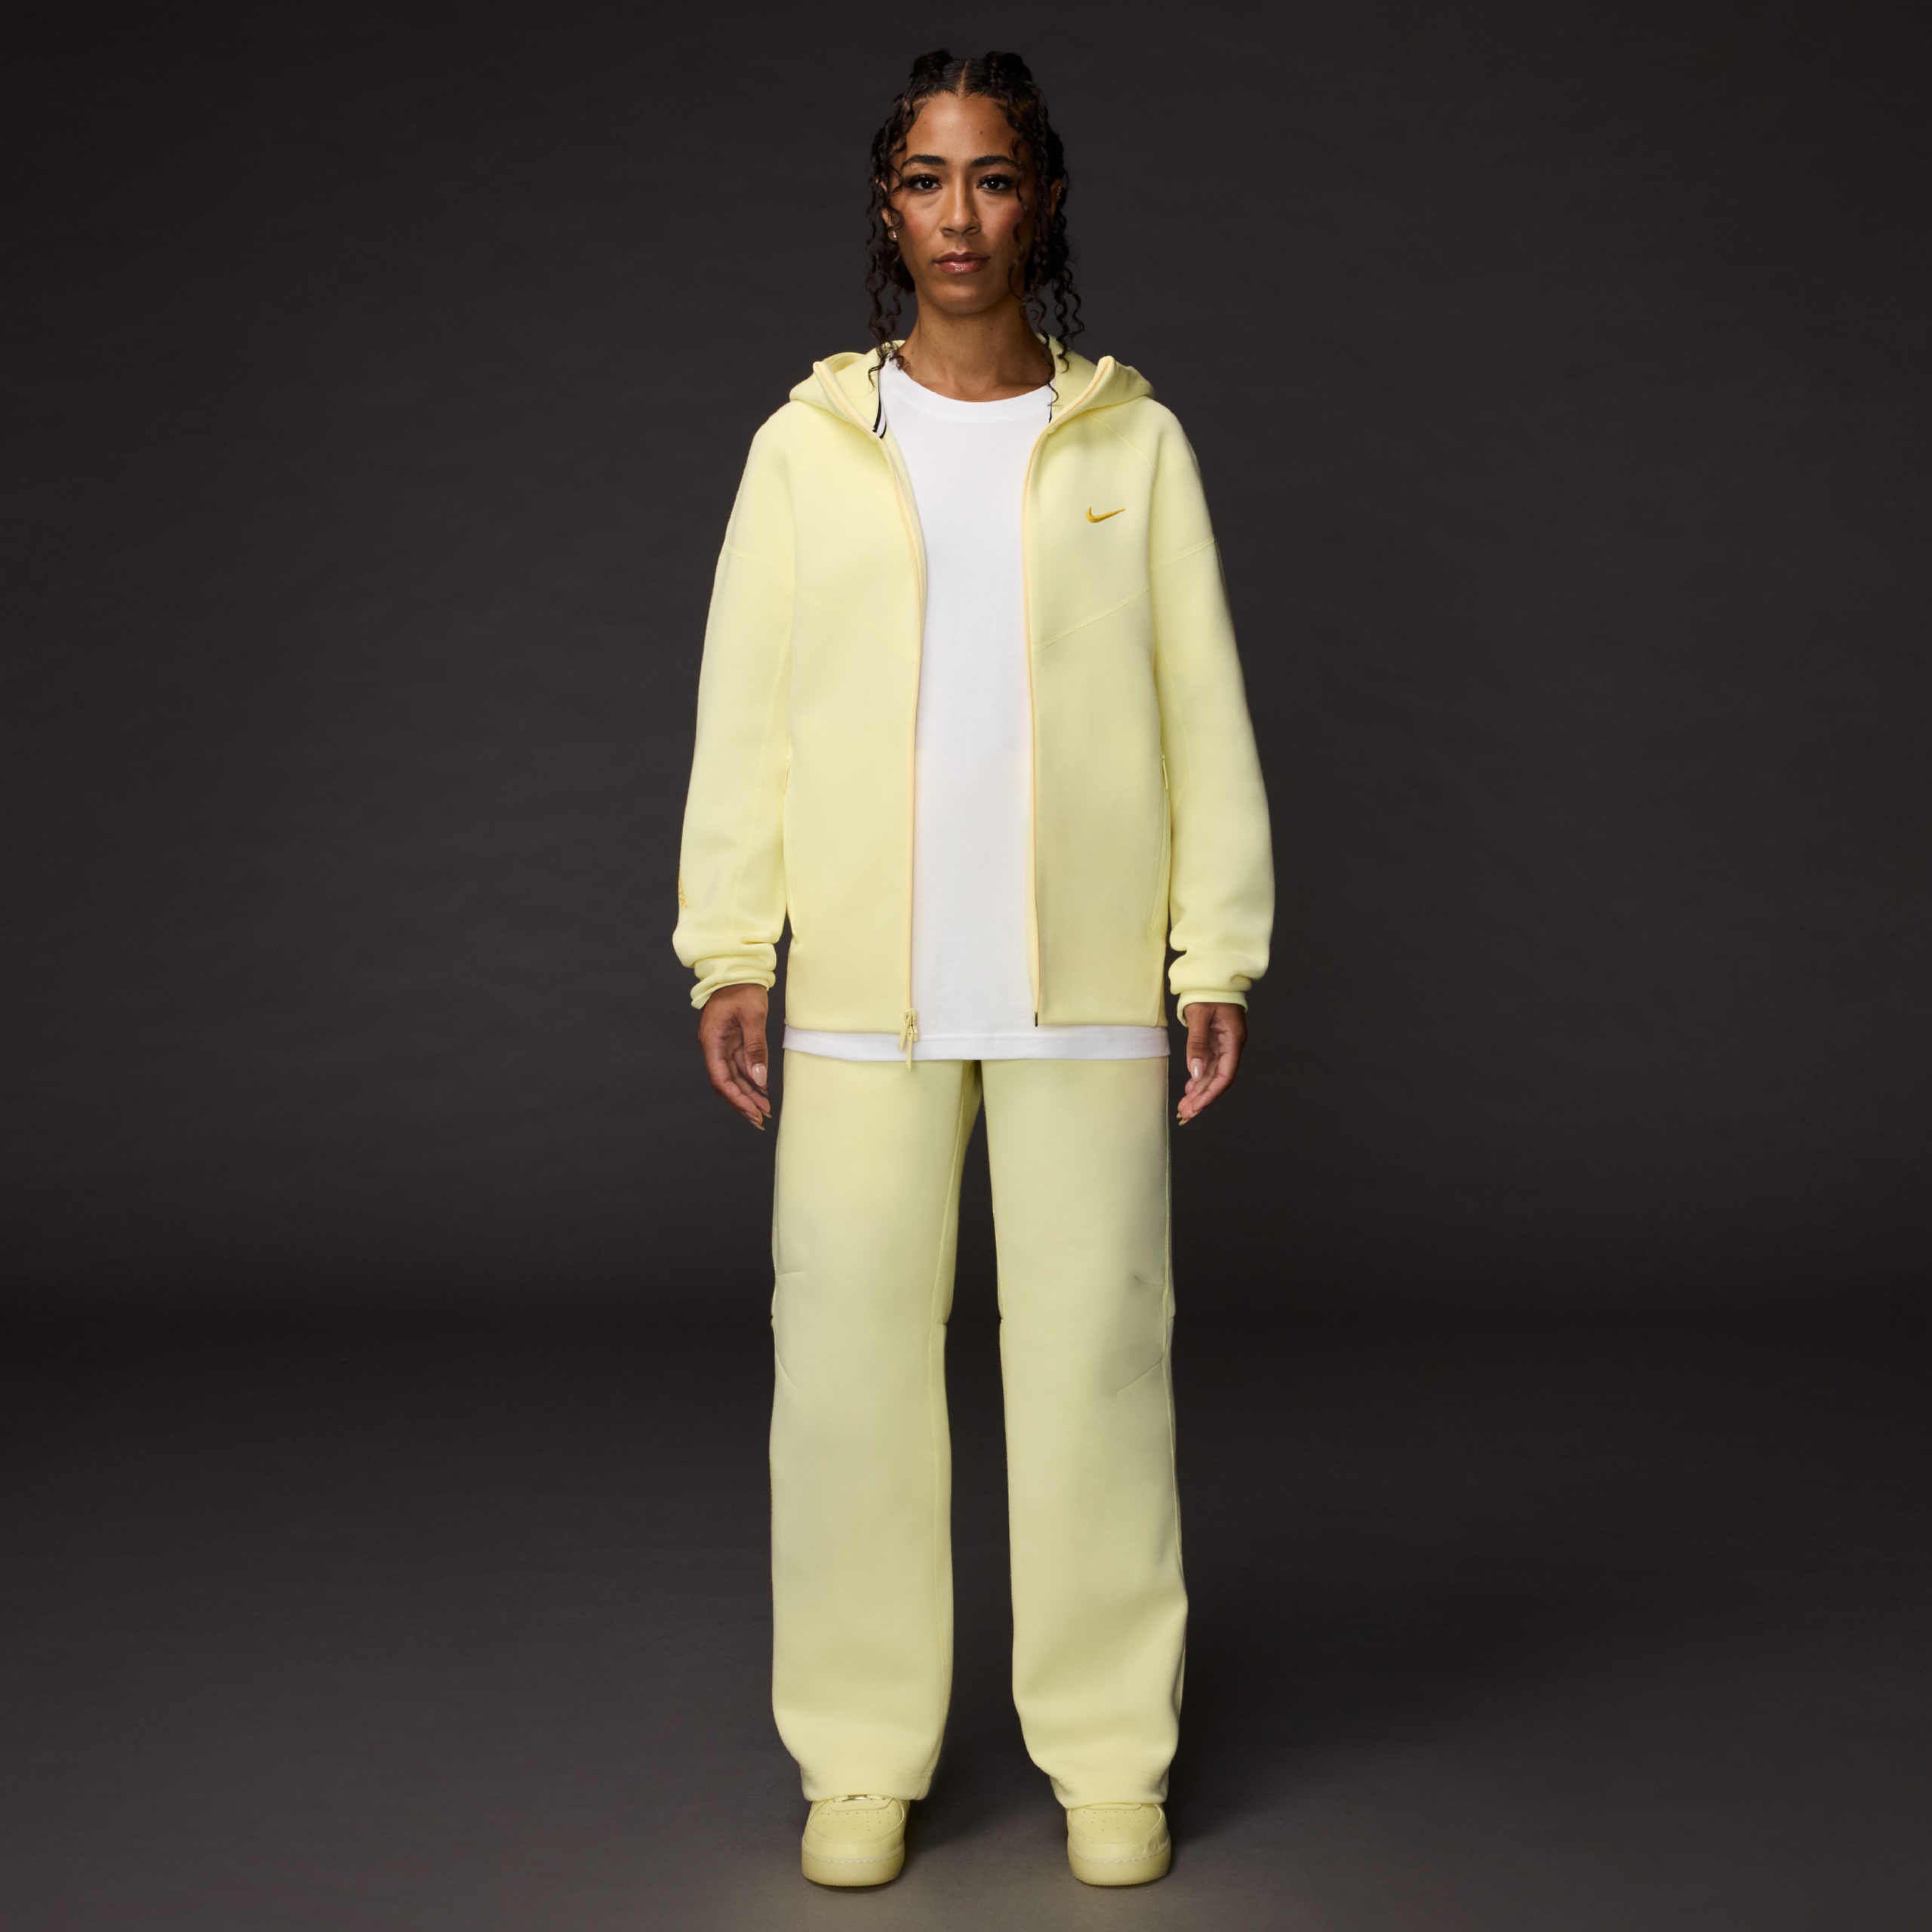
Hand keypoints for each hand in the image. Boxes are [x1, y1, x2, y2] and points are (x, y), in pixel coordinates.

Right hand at [699, 984, 771, 1129]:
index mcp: (712, 1042)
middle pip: (726, 1082)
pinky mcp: (733, 1041)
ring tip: (765, 1110)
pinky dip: (751, 1078)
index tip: (752, 1112)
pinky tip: (762, 1091)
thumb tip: (759, 1079)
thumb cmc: (743, 989)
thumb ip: (755, 1048)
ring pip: (734, 1076)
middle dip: (743, 1102)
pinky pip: (740, 1065)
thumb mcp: (752, 1017)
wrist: (738, 970)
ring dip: (749, 1093)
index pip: (721, 1079)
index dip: (736, 1098)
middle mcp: (714, 1046)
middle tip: (760, 1120)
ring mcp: (723, 1044)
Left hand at [1177, 1001, 1245, 1124]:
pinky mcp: (1215, 1042)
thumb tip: (1195, 1072)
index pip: (1225, 1075)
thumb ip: (1197, 1044)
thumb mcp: (1200, 1015)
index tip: (1196, 1107)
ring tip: (1184, 1107)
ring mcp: (1223, 1045)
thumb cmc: (1208, 991)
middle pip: (1218, 1079)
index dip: (1211, 1094)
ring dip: (1199, 1092)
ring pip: (1212, 1075)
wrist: (1212, 976)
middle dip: (1202, 1098)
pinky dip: (1198, 1079)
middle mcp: (1231, 1046)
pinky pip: (1208, 1065)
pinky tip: (1189, 1090)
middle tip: (1185, 1114)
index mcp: (1233, 1040)